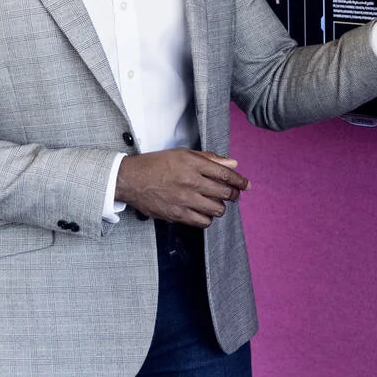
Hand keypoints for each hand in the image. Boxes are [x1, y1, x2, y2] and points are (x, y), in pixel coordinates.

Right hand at [115, 149, 249, 228]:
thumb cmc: (155, 164)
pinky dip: (207, 219)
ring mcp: (184, 199)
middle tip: (233, 195)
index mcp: (193, 163)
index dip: (240, 181)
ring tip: (215, 203)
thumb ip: (209, 159)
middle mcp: (191, 181)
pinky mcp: (177, 215)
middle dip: (233, 195)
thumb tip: (232, 164)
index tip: (246, 185)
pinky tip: (203, 213)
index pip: (226, 173)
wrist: (130, 179)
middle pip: (225, 192)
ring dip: (220, 207)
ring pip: (217, 209)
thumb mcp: (182, 154)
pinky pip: (203, 222)